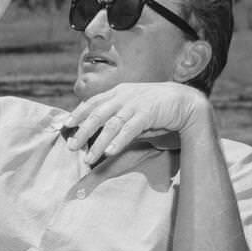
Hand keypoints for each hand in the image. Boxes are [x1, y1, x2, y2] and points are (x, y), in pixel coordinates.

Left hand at [62, 82, 209, 166]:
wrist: (185, 102)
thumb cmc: (156, 108)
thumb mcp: (132, 109)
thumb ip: (116, 118)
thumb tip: (97, 133)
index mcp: (118, 92)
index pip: (92, 102)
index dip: (78, 113)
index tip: (66, 126)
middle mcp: (124, 96)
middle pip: (97, 114)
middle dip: (82, 131)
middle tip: (71, 146)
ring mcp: (136, 104)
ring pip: (111, 124)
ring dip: (98, 143)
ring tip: (88, 158)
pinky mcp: (148, 113)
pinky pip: (129, 129)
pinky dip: (118, 141)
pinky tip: (109, 152)